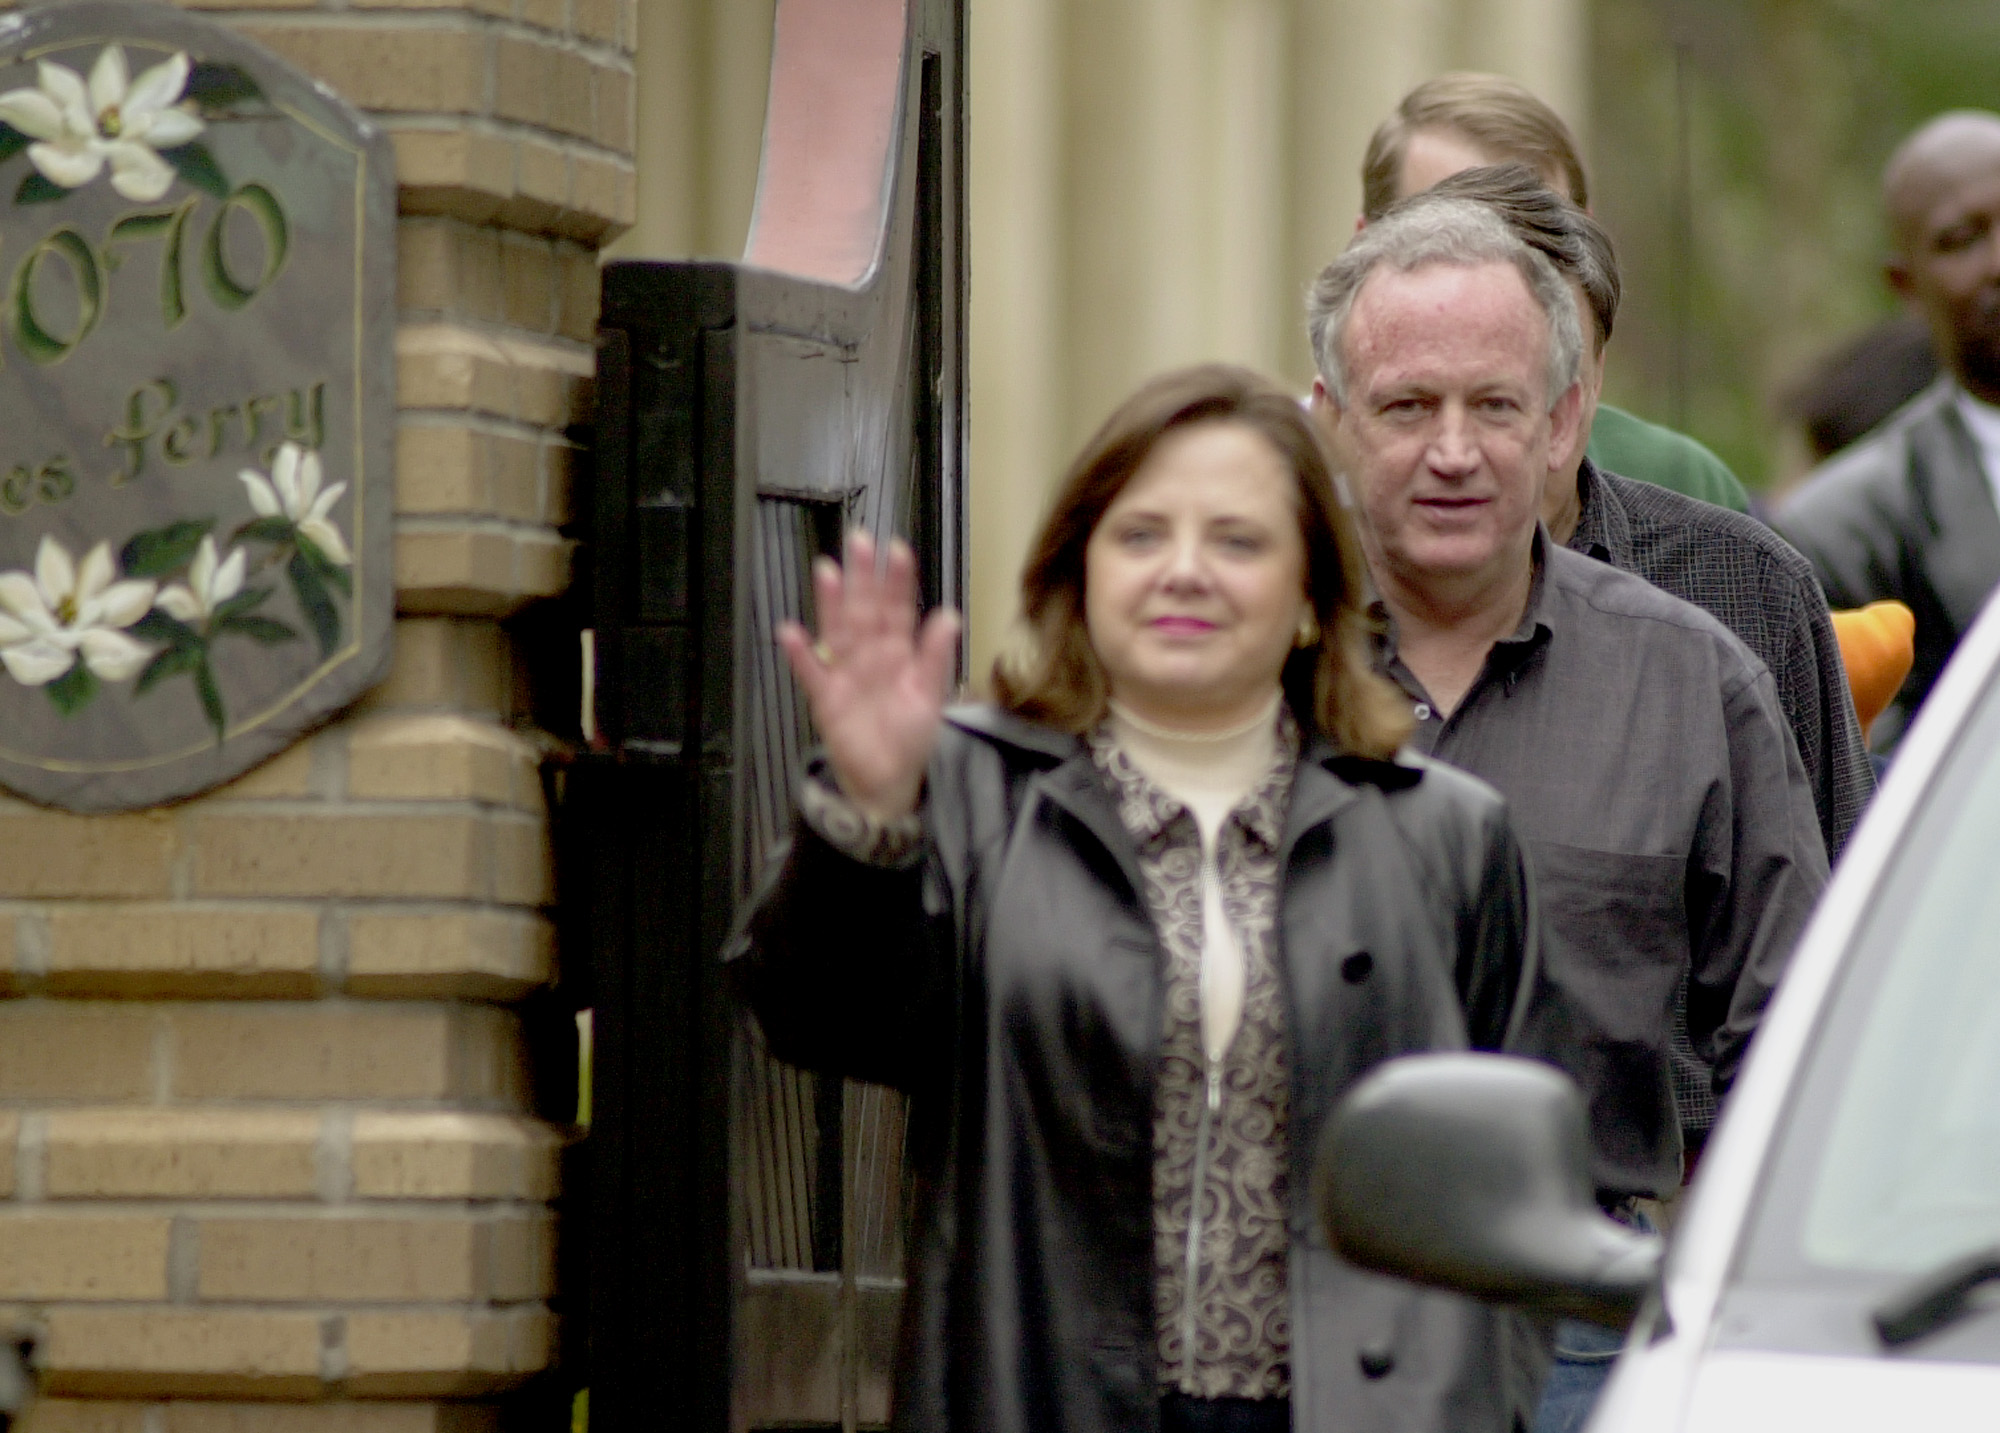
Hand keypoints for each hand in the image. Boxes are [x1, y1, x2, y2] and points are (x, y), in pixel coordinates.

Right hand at [776, 530, 960, 821]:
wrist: (888, 779)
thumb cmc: (910, 735)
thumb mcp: (930, 696)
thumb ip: (936, 657)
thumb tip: (949, 615)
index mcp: (899, 652)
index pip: (898, 609)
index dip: (897, 581)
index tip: (897, 550)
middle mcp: (870, 654)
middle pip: (864, 609)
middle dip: (863, 577)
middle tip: (860, 541)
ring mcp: (845, 673)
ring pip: (837, 630)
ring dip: (832, 602)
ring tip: (828, 571)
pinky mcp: (826, 698)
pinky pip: (811, 673)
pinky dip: (800, 655)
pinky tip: (791, 633)